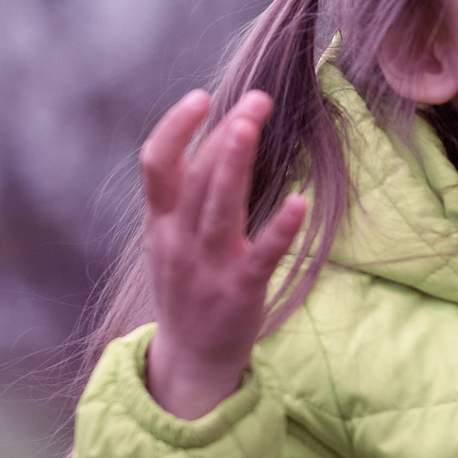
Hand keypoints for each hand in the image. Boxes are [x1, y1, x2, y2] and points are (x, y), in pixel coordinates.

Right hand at [137, 89, 308, 418]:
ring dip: (234, 165)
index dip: (174, 128)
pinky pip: (261, 256)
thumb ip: (184, 194)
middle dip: (224, 134)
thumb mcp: (169, 239)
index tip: (202, 97)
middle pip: (196, 178)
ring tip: (250, 125)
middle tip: (257, 100)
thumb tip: (216, 135)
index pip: (156, 165)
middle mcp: (179, 241)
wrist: (189, 360)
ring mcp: (209, 267)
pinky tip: (301, 202)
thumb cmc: (187, 287)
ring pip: (219, 209)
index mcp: (161, 223)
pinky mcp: (240, 292)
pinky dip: (280, 229)